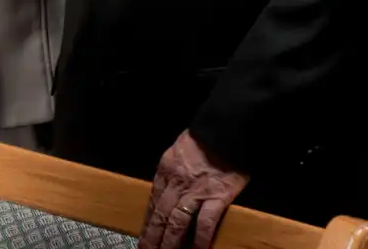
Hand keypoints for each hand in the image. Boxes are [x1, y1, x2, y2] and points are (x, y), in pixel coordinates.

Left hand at [139, 131, 249, 248]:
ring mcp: (195, 191)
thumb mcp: (179, 150)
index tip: (143, 234)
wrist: (223, 129)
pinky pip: (205, 222)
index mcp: (166, 170)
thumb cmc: (204, 137)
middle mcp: (176, 182)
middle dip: (152, 236)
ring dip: (169, 242)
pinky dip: (200, 239)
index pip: (153, 201)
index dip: (148, 220)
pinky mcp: (216, 196)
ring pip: (176, 222)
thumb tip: (170, 186)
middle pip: (160, 215)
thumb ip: (173, 169)